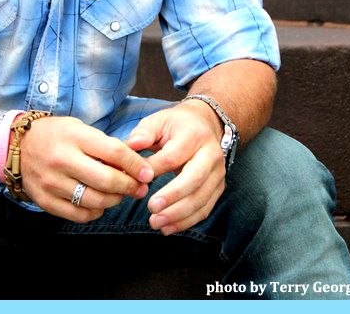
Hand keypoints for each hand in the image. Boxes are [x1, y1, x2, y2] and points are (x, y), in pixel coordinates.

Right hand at [19, 115, 153, 222]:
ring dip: (114, 201)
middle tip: (140, 188)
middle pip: (107, 180)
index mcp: (74, 137)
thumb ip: (103, 145)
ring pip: (95, 201)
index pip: (114, 152)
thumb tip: (133, 164)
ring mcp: (52, 182)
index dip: (135, 165)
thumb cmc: (55, 134)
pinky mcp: (45, 200)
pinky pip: (78, 215)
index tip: (148, 173)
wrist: (17, 145)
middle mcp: (62, 160)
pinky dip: (95, 213)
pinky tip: (99, 205)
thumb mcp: (79, 128)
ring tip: (120, 195)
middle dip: (130, 187)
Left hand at [126, 101, 225, 234]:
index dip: (154, 170)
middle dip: (172, 197)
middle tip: (151, 208)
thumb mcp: (158, 120)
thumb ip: (144, 133)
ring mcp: (218, 172)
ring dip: (178, 215)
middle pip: (194, 179)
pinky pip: (205, 209)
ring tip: (156, 223)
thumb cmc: (175, 125)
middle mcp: (211, 154)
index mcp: (194, 135)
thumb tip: (131, 145)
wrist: (205, 124)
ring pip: (201, 198)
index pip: (173, 156)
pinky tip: (168, 228)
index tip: (137, 181)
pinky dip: (187, 222)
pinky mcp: (218, 187)